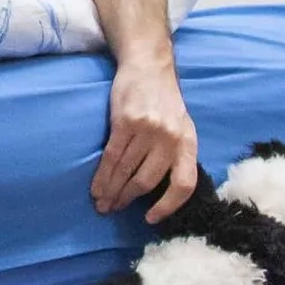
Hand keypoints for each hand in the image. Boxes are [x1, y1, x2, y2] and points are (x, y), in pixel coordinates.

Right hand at [95, 60, 200, 223]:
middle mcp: (170, 139)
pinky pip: (112, 156)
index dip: (168, 206)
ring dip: (112, 191)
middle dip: (128, 199)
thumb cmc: (164, 99)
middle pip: (148, 180)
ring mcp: (147, 130)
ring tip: (101, 203)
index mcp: (188, 143)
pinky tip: (97, 187)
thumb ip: (175, 153)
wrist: (149, 66)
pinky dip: (103, 176)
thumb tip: (161, 188)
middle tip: (112, 210)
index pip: (184, 183)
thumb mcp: (181, 126)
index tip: (150, 218)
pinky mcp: (125, 122)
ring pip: (126, 171)